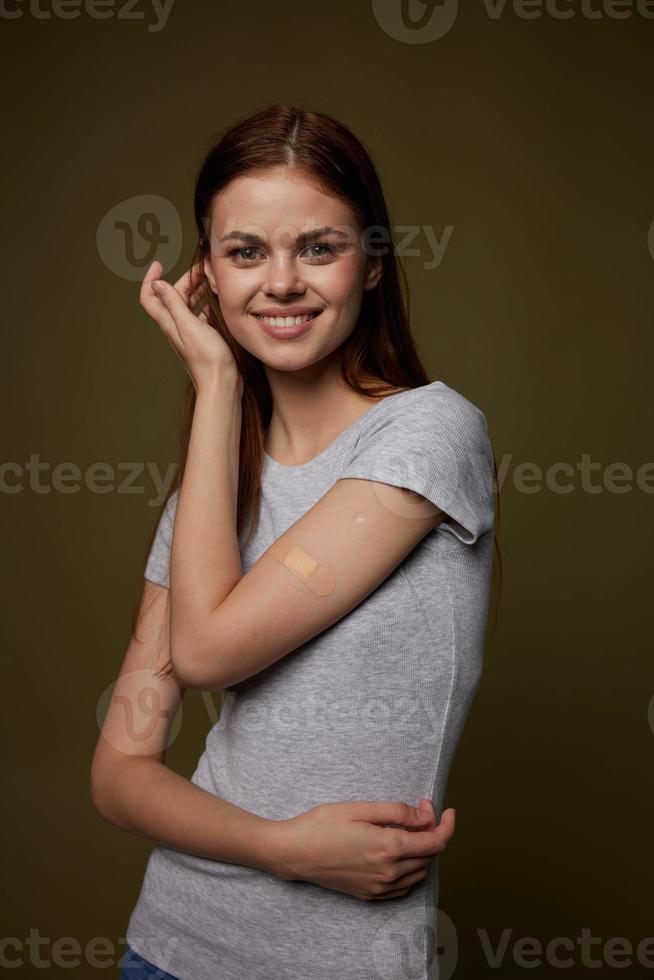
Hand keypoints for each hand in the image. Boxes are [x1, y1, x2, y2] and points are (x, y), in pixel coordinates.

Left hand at [140, 259, 242, 394]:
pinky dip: (208, 302)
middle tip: (202, 268)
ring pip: (190, 304)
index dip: (150, 279)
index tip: (159, 264)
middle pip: (174, 296)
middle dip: (185, 279)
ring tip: (213, 278)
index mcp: (169, 322)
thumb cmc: (206, 358)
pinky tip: (220, 299)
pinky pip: (202, 314)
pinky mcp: (204, 337)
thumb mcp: (188, 326)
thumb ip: (174, 304)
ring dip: (198, 289)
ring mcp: (190, 332)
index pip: (150, 297)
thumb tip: (158, 283)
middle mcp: (177, 326)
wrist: (221, 383)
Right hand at [270, 799, 454, 900]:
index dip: (446, 825)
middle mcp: (388, 872)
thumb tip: (423, 815)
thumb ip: (396, 812)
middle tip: (419, 810)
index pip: (435, 842)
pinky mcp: (369, 895)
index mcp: (388, 848)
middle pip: (428, 856)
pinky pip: (403, 886)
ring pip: (418, 872)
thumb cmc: (322, 825)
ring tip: (408, 828)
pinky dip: (410, 869)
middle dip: (431, 831)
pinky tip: (398, 852)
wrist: (294, 853)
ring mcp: (379, 887)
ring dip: (422, 851)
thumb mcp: (360, 808)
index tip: (447, 810)